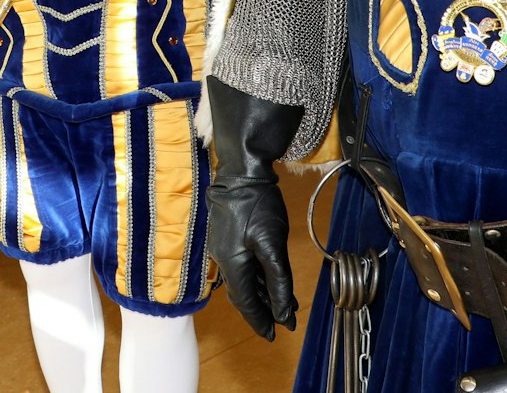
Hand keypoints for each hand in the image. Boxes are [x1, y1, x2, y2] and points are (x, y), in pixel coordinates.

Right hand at [206, 77, 304, 340]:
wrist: (240, 171)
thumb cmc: (256, 205)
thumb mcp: (272, 244)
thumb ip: (278, 280)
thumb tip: (284, 312)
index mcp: (232, 265)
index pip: (246, 304)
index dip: (261, 321)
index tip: (274, 336)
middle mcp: (222, 260)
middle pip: (243, 294)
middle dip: (265, 310)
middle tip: (285, 321)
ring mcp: (221, 247)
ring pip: (243, 280)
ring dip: (263, 294)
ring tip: (284, 302)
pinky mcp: (225, 236)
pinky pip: (241, 266)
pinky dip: (257, 277)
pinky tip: (270, 277)